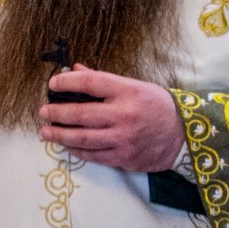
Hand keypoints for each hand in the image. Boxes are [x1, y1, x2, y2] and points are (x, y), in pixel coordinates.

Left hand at [36, 67, 184, 171]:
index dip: (67, 82)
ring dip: (59, 135)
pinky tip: (66, 146)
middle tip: (43, 112)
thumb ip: (104, 80)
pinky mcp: (124, 158)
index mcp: (127, 92)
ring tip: (45, 131)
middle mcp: (124, 115)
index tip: (53, 83)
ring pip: (82, 138)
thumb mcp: (135, 86)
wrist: (185, 136)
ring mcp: (123, 139)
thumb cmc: (157, 107)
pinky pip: (93, 155)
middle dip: (56, 113)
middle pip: (80, 113)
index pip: (90, 82)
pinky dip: (76, 150)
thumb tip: (76, 69)